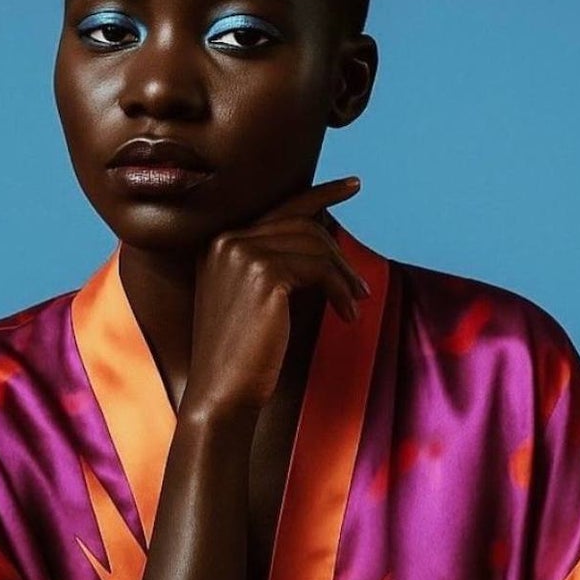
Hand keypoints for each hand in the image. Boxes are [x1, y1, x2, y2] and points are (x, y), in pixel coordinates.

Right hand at [183, 176, 367, 419]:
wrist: (221, 394)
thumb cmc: (242, 357)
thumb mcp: (253, 301)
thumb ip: (276, 265)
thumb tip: (326, 240)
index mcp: (217, 243)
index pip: (278, 207)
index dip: (321, 193)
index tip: (354, 185)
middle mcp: (225, 240)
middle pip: (302, 225)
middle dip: (339, 253)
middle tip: (362, 286)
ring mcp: (241, 253)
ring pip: (314, 245)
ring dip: (344, 275)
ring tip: (357, 302)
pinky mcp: (263, 274)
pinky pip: (319, 267)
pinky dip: (340, 289)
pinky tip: (348, 313)